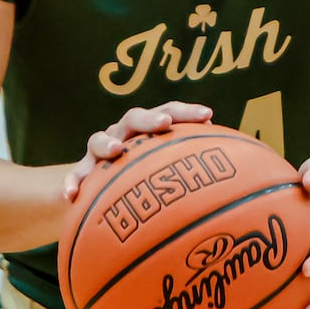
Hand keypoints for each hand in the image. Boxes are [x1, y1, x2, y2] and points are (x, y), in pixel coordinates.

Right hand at [62, 101, 212, 201]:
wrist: (100, 191)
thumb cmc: (144, 181)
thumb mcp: (167, 176)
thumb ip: (193, 176)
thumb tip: (238, 190)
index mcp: (148, 132)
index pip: (169, 113)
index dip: (187, 112)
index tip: (208, 116)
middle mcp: (124, 135)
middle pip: (134, 118)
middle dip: (149, 118)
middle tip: (163, 123)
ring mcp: (99, 152)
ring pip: (98, 139)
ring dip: (107, 143)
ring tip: (115, 152)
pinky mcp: (81, 172)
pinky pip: (74, 176)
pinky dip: (72, 182)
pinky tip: (71, 195)